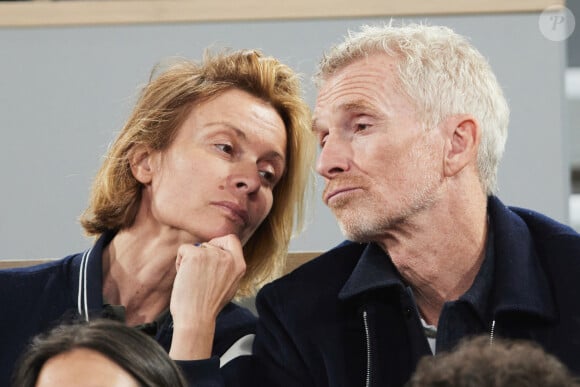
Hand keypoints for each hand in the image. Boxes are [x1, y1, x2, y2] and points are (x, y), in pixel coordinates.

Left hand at [169, 234, 245, 359]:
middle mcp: (228, 257)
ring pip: (196, 247)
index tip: (211, 253)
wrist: (196, 318)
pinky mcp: (195, 255)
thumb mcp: (230, 285)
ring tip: (192, 279)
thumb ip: (228, 268)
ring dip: (190, 261)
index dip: (219, 243)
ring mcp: (212, 255)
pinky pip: (183, 249)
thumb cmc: (209, 306)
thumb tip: (219, 254)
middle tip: (199, 276)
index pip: (231, 239)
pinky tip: (184, 277)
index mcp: (239, 265)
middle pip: (210, 244)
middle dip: (201, 256)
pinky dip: (180, 261)